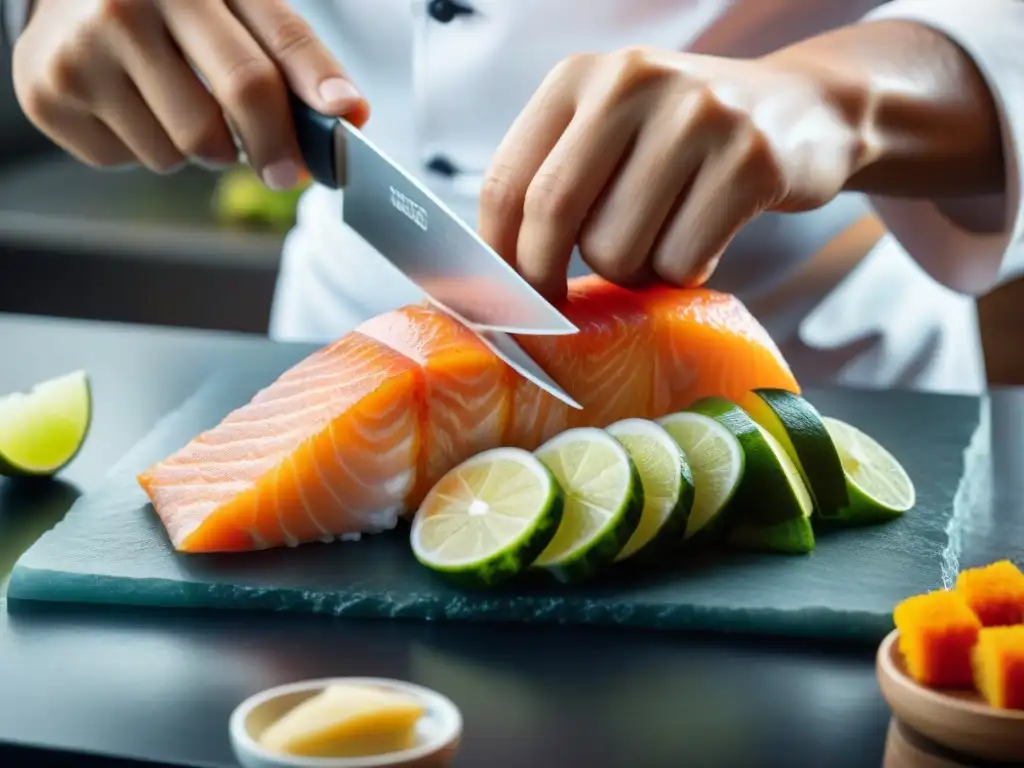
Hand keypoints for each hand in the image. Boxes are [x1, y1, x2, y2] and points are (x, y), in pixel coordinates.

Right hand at [13, 0, 368, 187]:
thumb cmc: (168, 4)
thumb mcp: (233, 4)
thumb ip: (291, 52)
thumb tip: (349, 110)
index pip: (266, 51)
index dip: (310, 97)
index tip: (338, 135)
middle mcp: (125, 6)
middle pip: (224, 115)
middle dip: (267, 151)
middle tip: (282, 169)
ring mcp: (80, 53)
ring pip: (181, 151)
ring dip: (201, 148)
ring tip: (180, 103)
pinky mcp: (49, 96)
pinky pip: (133, 161)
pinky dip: (148, 149)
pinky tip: (134, 107)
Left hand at [478, 46, 867, 299]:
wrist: (804, 112)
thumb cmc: (685, 142)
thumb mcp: (611, 132)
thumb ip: (556, 181)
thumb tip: (499, 278)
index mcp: (579, 77)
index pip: (506, 180)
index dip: (495, 254)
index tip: (501, 298)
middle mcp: (632, 83)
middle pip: (552, 211)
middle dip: (543, 278)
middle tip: (556, 306)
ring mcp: (696, 117)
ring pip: (616, 248)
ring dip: (630, 274)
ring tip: (659, 244)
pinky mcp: (750, 160)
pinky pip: (682, 260)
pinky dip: (683, 273)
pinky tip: (702, 241)